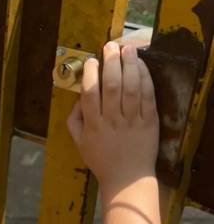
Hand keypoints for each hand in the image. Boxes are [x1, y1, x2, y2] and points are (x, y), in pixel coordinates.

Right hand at [66, 41, 158, 191]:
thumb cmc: (102, 160)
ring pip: (131, 88)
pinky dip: (145, 79)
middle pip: (112, 85)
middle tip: (110, 46)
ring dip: (129, 65)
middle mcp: (112, 120)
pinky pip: (147, 96)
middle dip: (111, 62)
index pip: (90, 93)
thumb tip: (78, 99)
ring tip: (128, 49)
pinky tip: (141, 66)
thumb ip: (74, 121)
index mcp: (93, 125)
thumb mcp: (80, 143)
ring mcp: (132, 120)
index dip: (90, 74)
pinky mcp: (149, 121)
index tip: (91, 61)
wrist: (127, 178)